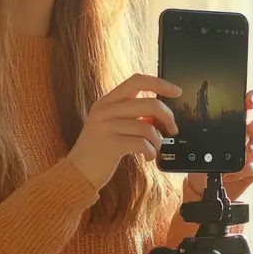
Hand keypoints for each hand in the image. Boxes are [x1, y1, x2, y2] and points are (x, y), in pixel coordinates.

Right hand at [68, 74, 180, 189]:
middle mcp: (106, 110)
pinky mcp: (111, 145)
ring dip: (158, 140)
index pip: (137, 81)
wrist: (77, 172)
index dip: (160, 83)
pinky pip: (142, 143)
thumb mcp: (111, 125)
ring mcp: (107, 127)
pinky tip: (148, 156)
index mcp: (107, 101)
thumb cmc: (98, 149)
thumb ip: (131, 115)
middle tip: (172, 129)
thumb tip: (159, 114)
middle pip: (150, 103)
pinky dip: (151, 152)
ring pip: (148, 127)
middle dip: (168, 117)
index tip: (176, 91)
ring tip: (155, 148)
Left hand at [187, 90, 252, 199]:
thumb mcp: (196, 141)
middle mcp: (247, 135)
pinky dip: (250, 168)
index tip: (251, 100)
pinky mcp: (252, 169)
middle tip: (250, 128)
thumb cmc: (200, 159)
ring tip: (248, 150)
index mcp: (234, 123)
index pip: (248, 105)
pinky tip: (241, 170)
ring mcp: (252, 152)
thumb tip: (195, 120)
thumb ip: (201, 130)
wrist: (200, 184)